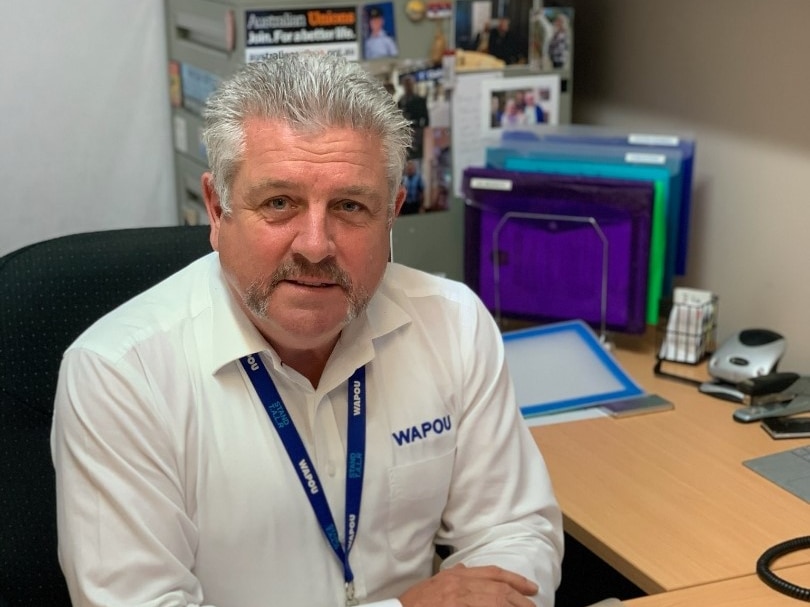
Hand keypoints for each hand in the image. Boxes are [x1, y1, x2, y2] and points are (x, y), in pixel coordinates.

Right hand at [399, 564, 538, 606]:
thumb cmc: (415, 603)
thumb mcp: (435, 582)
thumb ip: (453, 576)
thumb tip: (467, 570)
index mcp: (456, 576)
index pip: (492, 574)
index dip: (515, 580)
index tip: (531, 588)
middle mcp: (459, 586)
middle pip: (498, 590)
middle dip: (519, 599)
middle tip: (533, 606)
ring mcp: (458, 601)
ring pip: (495, 603)